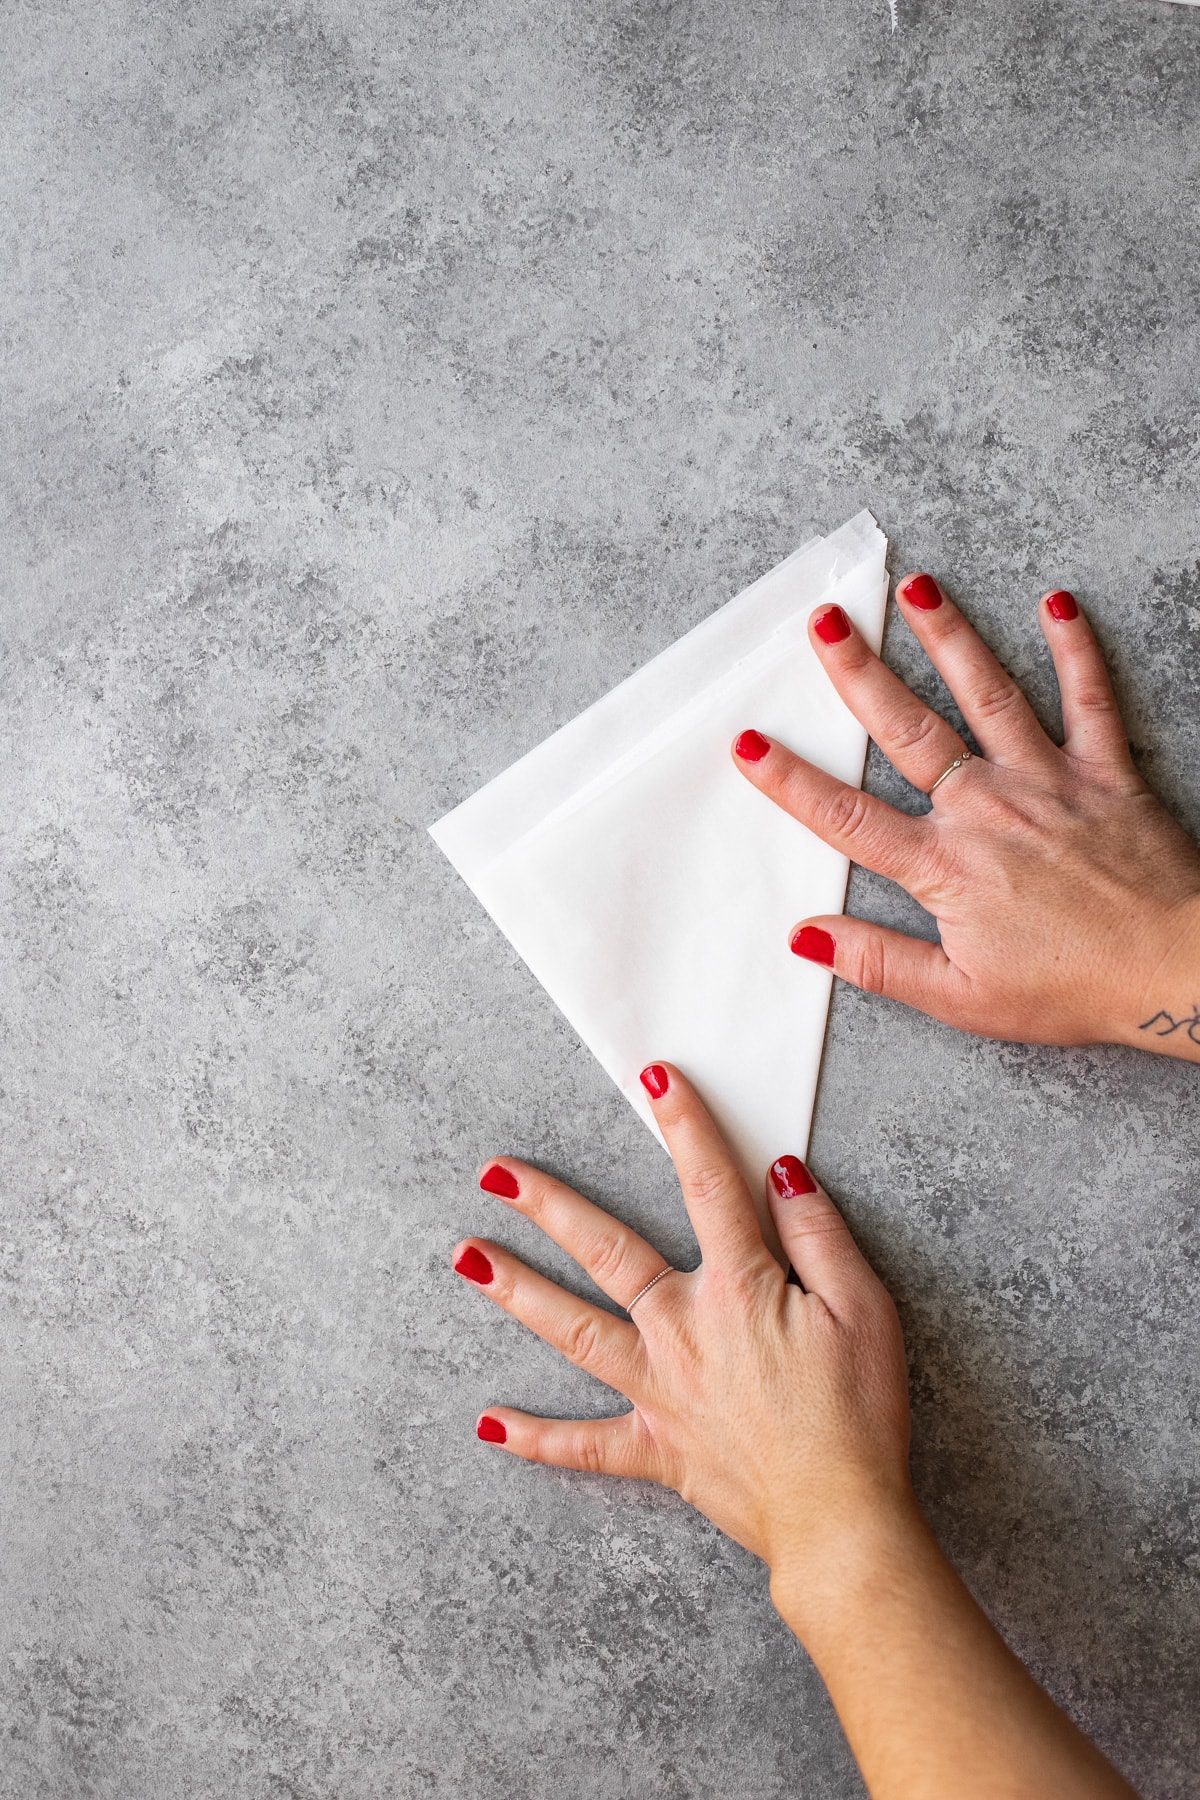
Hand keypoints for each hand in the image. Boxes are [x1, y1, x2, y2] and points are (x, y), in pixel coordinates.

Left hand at [454, 1067, 1139, 1798]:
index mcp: (737, 1289)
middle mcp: (681, 1330)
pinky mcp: (655, 1450)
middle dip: (548, 1205)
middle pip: (605, 1251)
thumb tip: (784, 1176)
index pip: (706, 1186)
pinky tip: (489, 1423)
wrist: (840, 1521)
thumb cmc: (860, 1417)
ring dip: (517, 1291)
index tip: (654, 1077)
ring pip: (573, 1331)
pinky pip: (584, 1446)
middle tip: (496, 1172)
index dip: (683, 1125)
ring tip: (467, 1257)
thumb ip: (820, 1237)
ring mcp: (659, 1391)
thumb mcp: (866, 1312)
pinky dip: (536, 1437)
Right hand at [732, 576, 1199, 1058]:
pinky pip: (1089, 699)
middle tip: (825, 623)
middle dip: (859, 673)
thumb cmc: (1075, 989)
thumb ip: (880, 963)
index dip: (791, 781)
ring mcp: (1047, 782)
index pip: (849, 818)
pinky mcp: (1106, 772)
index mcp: (946, 867)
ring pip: (988, 696)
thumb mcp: (963, 998)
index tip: (748, 742)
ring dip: (949, 638)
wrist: (1176, 971)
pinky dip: (1075, 649)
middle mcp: (988, 809)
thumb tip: (808, 936)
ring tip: (917, 588)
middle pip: (909, 732)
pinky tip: (1058, 604)